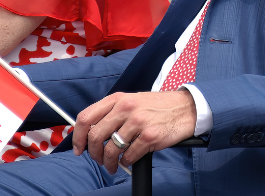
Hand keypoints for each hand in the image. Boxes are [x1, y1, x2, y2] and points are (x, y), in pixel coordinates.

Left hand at [72, 91, 196, 173]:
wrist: (186, 108)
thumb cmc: (158, 107)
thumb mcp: (132, 101)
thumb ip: (112, 113)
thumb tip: (93, 134)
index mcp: (118, 99)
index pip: (87, 117)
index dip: (78, 136)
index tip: (79, 148)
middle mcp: (126, 108)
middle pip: (96, 136)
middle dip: (94, 154)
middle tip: (99, 160)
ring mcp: (138, 122)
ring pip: (110, 149)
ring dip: (109, 162)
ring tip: (113, 165)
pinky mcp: (149, 136)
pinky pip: (128, 156)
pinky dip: (126, 162)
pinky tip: (129, 159)